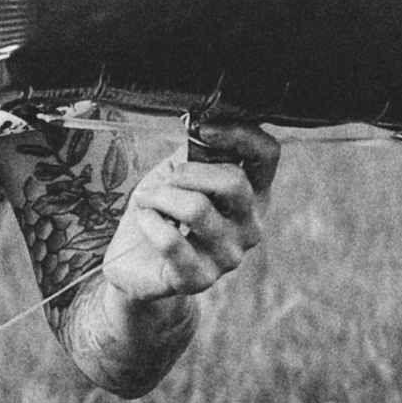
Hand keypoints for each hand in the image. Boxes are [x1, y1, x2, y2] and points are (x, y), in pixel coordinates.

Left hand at [100, 120, 276, 304]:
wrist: (134, 260)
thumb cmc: (162, 208)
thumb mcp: (180, 171)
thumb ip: (199, 151)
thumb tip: (205, 122)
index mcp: (252, 194)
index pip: (267, 155)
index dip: (239, 133)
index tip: (201, 129)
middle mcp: (250, 228)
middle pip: (233, 182)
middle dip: (187, 172)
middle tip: (166, 181)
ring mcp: (228, 257)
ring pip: (196, 208)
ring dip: (159, 196)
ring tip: (148, 200)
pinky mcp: (199, 280)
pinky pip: (170, 240)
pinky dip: (148, 221)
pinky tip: (145, 221)